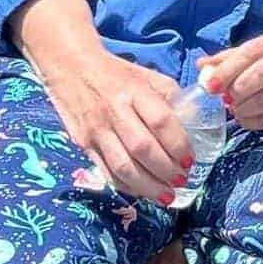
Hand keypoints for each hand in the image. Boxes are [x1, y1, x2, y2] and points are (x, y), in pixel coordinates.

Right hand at [39, 50, 195, 202]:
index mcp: (134, 90)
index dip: (178, 144)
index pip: (161, 121)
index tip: (190, 160)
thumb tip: (193, 121)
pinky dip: (127, 187)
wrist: (70, 67)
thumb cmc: (115, 74)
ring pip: (124, 167)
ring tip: (167, 196)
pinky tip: (143, 192)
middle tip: (182, 180)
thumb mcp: (145, 76)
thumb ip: (168, 97)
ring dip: (148, 187)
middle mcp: (114, 110)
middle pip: (143, 148)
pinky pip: (107, 172)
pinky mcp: (83, 144)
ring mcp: (96, 129)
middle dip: (166, 170)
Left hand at [199, 30, 262, 132]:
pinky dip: (257, 122)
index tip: (209, 86)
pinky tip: (246, 119)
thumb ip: (230, 59)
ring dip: (246, 108)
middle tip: (224, 100)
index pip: (251, 51)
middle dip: (237, 89)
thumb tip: (201, 67)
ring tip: (234, 110)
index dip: (227, 69)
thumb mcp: (259, 53)